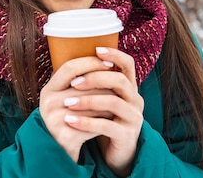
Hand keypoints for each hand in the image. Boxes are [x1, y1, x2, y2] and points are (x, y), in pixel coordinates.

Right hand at [39, 54, 116, 161]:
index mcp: (48, 90)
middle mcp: (47, 103)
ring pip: (92, 106)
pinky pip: (92, 125)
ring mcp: (54, 120)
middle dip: (106, 86)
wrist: (59, 154)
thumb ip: (77, 82)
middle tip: (122, 88)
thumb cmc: (68, 121)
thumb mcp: (65, 99)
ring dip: (108, 105)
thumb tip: (105, 59)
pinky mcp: (64, 137)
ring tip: (119, 104)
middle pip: (85, 86)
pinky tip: (111, 122)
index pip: (70, 67)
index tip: (110, 64)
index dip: (91, 62)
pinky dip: (104, 123)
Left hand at [64, 47, 143, 176]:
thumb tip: (70, 63)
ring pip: (113, 102)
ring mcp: (134, 118)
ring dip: (88, 100)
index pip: (128, 64)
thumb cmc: (106, 121)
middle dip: (95, 78)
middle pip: (119, 80)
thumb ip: (97, 84)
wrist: (117, 153)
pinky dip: (87, 123)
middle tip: (73, 83)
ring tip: (67, 103)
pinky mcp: (127, 135)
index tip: (96, 49)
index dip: (114, 54)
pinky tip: (70, 121)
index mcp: (130, 88)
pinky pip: (107, 126)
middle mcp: (136, 100)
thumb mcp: (104, 100)